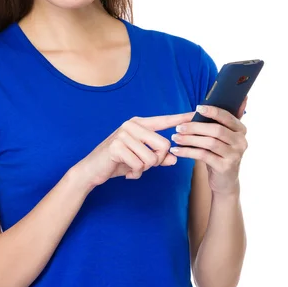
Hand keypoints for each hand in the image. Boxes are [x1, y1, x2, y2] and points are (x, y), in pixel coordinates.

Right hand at [72, 111, 196, 188]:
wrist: (92, 170)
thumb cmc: (118, 162)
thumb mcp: (141, 159)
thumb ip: (159, 158)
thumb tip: (175, 159)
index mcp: (139, 124)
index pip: (164, 120)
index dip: (180, 118)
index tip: (195, 113)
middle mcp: (132, 125)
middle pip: (163, 145)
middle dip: (157, 161)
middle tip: (143, 165)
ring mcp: (123, 134)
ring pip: (152, 158)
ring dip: (144, 169)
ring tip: (132, 167)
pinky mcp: (117, 146)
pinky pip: (139, 165)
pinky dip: (135, 173)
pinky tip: (127, 172)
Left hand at [169, 96, 248, 194]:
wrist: (225, 181)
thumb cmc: (219, 153)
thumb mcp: (223, 137)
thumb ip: (222, 120)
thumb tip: (222, 98)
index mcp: (241, 130)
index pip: (228, 117)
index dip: (213, 111)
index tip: (197, 108)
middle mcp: (241, 142)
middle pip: (216, 130)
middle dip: (195, 127)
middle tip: (179, 127)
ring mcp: (234, 155)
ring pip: (209, 143)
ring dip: (189, 139)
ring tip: (175, 137)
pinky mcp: (225, 167)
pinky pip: (203, 156)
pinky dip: (188, 152)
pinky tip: (177, 150)